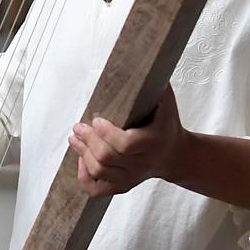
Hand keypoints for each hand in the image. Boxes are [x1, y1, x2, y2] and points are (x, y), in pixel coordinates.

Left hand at [68, 85, 187, 196]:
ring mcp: (131, 178)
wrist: (175, 155)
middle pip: (106, 157)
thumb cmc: (166, 124)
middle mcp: (142, 164)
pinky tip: (80, 161)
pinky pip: (97, 190)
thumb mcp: (166, 102)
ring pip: (99, 171)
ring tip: (74, 137)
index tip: (96, 119)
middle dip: (88, 140)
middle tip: (78, 126)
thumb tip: (141, 60)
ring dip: (82, 153)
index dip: (106, 133)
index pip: (125, 144)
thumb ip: (154, 84)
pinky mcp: (122, 187)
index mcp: (153, 142)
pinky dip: (84, 176)